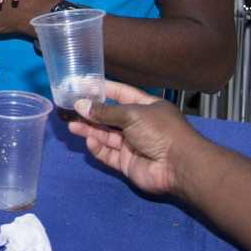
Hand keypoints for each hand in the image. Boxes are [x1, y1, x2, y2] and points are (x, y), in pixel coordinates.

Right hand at [67, 80, 202, 195]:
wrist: (179, 165)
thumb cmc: (161, 131)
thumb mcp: (132, 114)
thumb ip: (105, 111)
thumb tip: (80, 105)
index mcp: (147, 107)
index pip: (121, 94)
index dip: (103, 89)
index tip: (82, 85)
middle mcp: (139, 125)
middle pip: (110, 117)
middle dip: (92, 113)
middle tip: (71, 109)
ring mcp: (133, 145)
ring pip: (106, 136)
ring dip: (90, 130)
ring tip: (72, 125)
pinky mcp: (127, 163)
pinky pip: (109, 154)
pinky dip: (99, 148)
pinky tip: (90, 141)